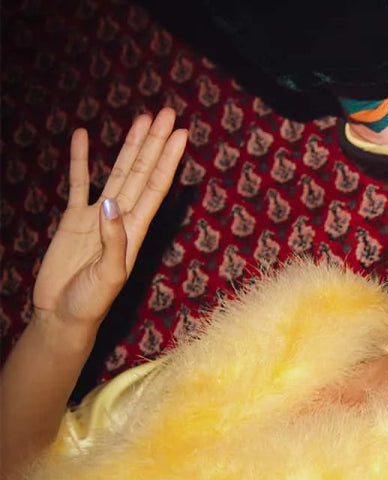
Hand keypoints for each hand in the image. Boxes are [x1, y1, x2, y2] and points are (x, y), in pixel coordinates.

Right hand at [32, 108, 186, 331]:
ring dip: (129, 146)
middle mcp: (122, 218)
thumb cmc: (91, 303)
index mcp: (136, 231)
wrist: (63, 316)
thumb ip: (113, 241)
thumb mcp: (109, 276)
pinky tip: (81, 136)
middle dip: (154, 143)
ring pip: (117, 172)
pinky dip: (79, 159)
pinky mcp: (73, 220)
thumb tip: (109, 204)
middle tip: (167, 112)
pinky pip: (78, 183)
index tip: (181, 134)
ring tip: (141, 118)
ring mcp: (98, 217)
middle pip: (142, 171)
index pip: (157, 186)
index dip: (168, 159)